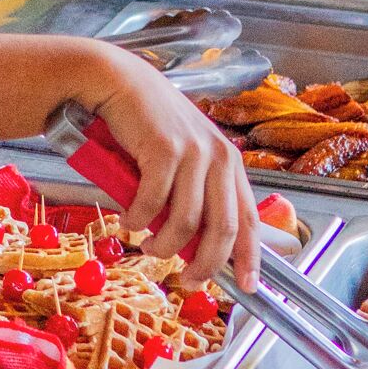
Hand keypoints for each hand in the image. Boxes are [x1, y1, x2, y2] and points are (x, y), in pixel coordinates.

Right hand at [74, 48, 260, 289]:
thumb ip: (193, 195)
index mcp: (229, 161)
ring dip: (164, 245)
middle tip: (186, 280)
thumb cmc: (147, 124)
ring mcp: (193, 151)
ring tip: (147, 246)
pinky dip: (138, 219)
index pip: (248, 218)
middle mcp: (218, 156)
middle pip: (223, 228)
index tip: (247, 286)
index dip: (250, 256)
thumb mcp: (182, 158)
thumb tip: (195, 248)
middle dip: (205, 264)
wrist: (118, 82)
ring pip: (186, 222)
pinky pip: (153, 202)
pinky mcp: (165, 149)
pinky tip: (128, 219)